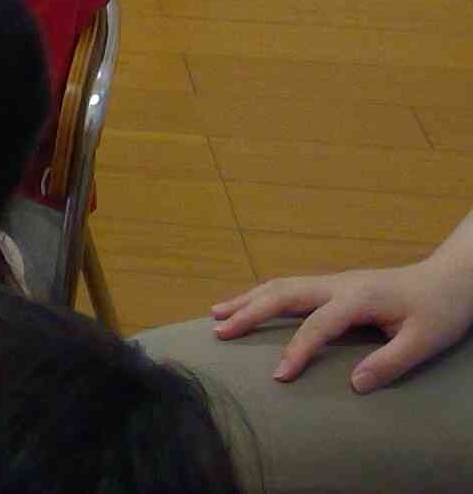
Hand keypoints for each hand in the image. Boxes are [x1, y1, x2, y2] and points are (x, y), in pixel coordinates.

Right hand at [211, 257, 472, 391]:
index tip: (278, 376)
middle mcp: (339, 284)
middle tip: (219, 331)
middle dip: (249, 312)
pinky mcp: (336, 285)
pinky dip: (263, 295)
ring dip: (248, 299)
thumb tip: (353, 385)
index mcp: (357, 298)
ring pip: (282, 286)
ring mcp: (335, 282)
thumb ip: (389, 363)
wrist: (451, 279)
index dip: (296, 351)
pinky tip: (250, 304)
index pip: (316, 326)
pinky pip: (291, 287)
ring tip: (216, 313)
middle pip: (283, 294)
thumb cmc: (440, 310)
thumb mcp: (424, 341)